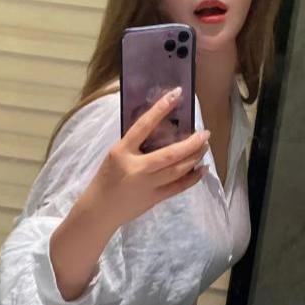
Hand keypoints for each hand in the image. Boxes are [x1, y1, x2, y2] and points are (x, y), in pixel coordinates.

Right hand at [84, 87, 209, 230]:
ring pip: (178, 170)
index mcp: (122, 152)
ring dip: (195, 157)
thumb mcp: (115, 156)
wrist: (99, 210)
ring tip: (205, 147)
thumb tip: (160, 130)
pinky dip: (192, 178)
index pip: (143, 126)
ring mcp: (147, 185)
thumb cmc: (106, 179)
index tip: (175, 94)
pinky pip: (178, 187)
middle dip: (191, 143)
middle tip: (205, 133)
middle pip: (170, 154)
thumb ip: (134, 145)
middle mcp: (136, 168)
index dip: (160, 109)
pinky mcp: (154, 198)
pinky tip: (201, 169)